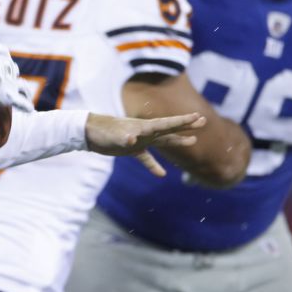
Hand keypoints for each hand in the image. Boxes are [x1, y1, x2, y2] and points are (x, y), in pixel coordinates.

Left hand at [85, 112, 205, 176]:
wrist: (88, 134)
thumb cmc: (102, 132)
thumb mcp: (114, 136)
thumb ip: (124, 138)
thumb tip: (132, 141)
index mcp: (144, 127)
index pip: (167, 123)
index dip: (183, 121)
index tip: (198, 117)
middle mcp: (145, 132)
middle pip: (170, 129)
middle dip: (186, 126)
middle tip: (203, 120)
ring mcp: (140, 140)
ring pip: (162, 141)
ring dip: (177, 140)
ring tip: (192, 141)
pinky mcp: (131, 149)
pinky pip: (146, 158)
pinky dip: (153, 165)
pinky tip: (161, 174)